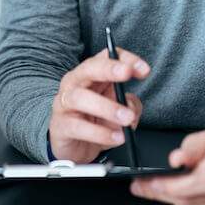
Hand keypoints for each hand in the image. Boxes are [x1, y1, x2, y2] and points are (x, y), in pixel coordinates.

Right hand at [49, 48, 148, 163]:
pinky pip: (78, 127)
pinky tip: (116, 137)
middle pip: (89, 68)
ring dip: (107, 107)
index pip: (106, 57)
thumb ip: (130, 105)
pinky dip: (100, 133)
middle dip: (109, 68)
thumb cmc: (95, 122)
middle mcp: (75, 84)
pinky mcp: (60, 126)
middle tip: (127, 73)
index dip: (125, 59)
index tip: (144, 70)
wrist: (74, 147)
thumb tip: (131, 108)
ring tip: (126, 119)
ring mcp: (64, 104)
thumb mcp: (118, 111)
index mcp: (91, 75)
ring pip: (80, 97)